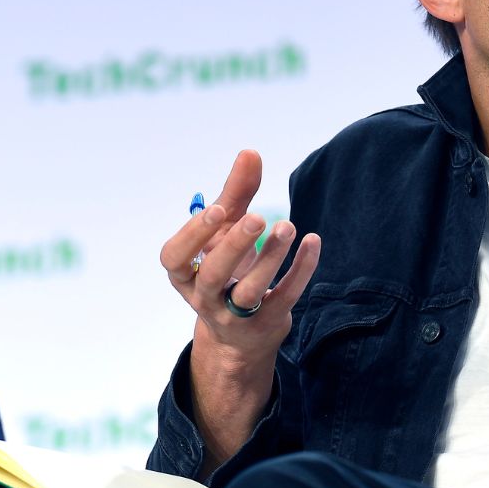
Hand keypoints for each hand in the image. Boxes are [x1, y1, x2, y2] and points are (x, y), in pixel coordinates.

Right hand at [159, 149, 320, 471]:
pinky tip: (313, 241)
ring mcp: (236, 316)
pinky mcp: (267, 323)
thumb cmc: (228, 268)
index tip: (220, 209)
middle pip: (214, 275)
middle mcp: (204, 297)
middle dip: (235, 245)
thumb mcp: (225, 232)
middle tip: (258, 217)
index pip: (175, 258)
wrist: (240, 335)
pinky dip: (300, 270)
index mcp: (185, 274)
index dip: (194, 234)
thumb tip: (250, 152)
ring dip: (271, 258)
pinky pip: (285, 297)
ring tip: (288, 226)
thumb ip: (235, 194)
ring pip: (249, 292)